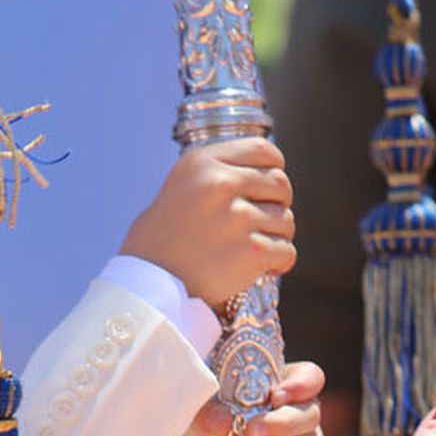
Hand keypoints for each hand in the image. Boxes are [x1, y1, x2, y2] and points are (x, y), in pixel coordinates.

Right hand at [122, 138, 295, 312]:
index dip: (273, 171)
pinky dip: (279, 263)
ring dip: (277, 237)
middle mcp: (222, 183)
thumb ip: (217, 173)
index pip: (264, 152)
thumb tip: (261, 174)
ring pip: (287, 220)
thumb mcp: (180, 186)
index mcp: (204, 162)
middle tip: (261, 225)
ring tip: (254, 249)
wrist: (148, 284)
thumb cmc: (160, 241)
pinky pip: (287, 252)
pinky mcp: (251, 252)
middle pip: (280, 185)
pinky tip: (263, 267)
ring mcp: (238, 218)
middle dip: (277, 205)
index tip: (266, 191)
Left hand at [182, 359, 326, 435]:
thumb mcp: (198, 423)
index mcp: (280, 390)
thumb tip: (224, 421)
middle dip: (282, 423)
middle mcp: (299, 415)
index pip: (308, 377)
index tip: (277, 396)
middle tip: (251, 432)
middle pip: (311, 413)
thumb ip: (206, 415)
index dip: (301, 383)